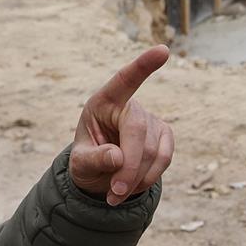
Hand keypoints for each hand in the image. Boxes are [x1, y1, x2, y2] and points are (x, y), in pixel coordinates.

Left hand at [70, 46, 173, 204]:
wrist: (102, 175)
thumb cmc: (88, 162)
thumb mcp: (80, 164)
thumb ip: (94, 159)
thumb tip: (118, 158)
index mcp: (103, 103)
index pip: (124, 81)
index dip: (143, 66)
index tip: (163, 51)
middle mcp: (130, 106)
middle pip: (138, 131)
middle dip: (129, 167)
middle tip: (113, 194)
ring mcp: (152, 120)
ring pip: (153, 150)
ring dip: (136, 178)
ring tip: (116, 194)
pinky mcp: (165, 136)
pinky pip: (165, 157)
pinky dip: (150, 177)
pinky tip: (134, 186)